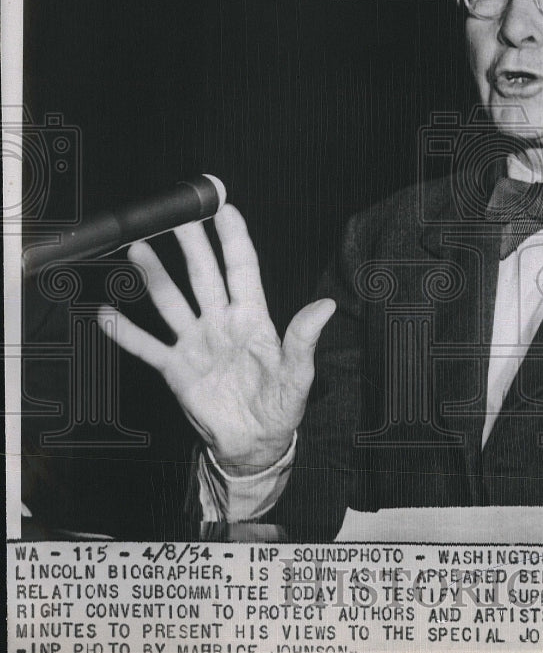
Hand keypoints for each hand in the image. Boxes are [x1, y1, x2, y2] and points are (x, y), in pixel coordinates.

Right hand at [98, 205, 335, 474]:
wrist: (254, 443)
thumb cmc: (280, 406)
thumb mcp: (298, 374)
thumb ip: (304, 339)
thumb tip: (325, 306)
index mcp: (253, 318)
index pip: (242, 269)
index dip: (234, 239)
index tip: (225, 209)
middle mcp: (221, 322)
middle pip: (203, 275)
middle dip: (192, 244)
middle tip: (179, 216)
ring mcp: (196, 342)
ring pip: (171, 300)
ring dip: (154, 276)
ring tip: (138, 248)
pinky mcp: (176, 368)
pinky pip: (147, 346)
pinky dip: (126, 332)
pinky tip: (106, 314)